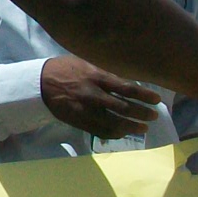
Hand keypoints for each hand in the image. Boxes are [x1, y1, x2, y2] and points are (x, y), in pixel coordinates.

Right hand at [39, 57, 160, 140]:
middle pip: (123, 107)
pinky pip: (100, 131)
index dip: (144, 95)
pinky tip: (124, 133)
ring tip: (143, 128)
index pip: (126, 88)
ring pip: (113, 122)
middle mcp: (93, 94)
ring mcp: (86, 110)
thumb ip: (106, 73)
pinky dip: (114, 133)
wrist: (41, 83)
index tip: (157, 99)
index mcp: (97, 76)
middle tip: (154, 116)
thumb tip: (127, 81)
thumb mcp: (87, 63)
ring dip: (131, 127)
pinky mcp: (79, 121)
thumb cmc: (66, 68)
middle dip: (142, 113)